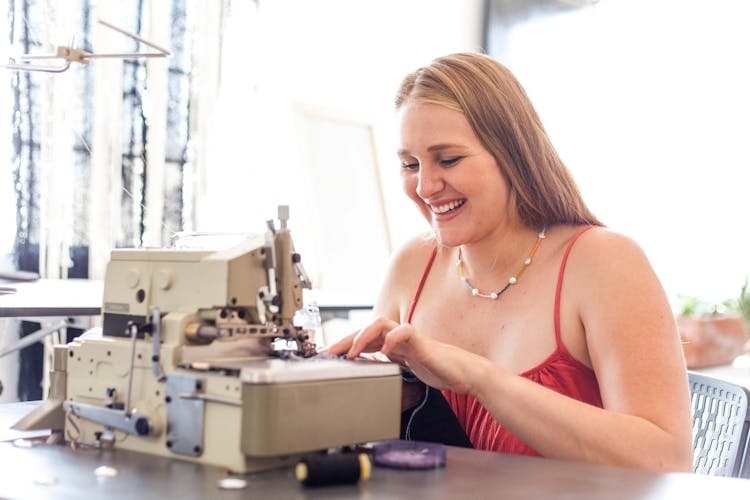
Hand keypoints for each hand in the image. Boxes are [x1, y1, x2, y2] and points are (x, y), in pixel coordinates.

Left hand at [325, 316, 488, 395]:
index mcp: (391, 344)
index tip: (326, 358)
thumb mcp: (404, 371)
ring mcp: (408, 337)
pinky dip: (391, 339)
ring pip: (380, 324)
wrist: (462, 373)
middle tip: (327, 353)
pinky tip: (384, 352)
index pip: (362, 340)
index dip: (343, 346)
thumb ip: (387, 367)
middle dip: (344, 340)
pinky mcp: (421, 342)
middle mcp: (397, 337)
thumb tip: (365, 373)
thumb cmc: (436, 371)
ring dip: (362, 337)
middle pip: (365, 329)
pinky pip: (403, 332)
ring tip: (351, 352)